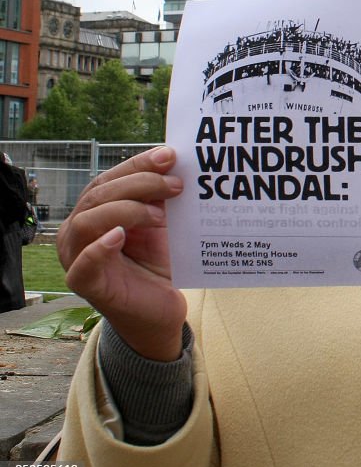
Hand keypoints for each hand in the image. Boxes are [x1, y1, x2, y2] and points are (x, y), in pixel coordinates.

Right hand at [57, 146, 185, 360]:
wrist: (160, 311)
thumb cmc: (157, 265)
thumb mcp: (162, 226)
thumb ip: (161, 199)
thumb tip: (178, 165)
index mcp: (95, 211)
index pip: (110, 178)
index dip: (137, 164)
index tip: (169, 155)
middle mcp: (78, 230)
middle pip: (100, 194)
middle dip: (140, 183)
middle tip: (176, 184)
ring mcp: (76, 256)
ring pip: (88, 221)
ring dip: (127, 210)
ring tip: (161, 214)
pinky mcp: (84, 283)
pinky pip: (84, 263)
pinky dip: (100, 247)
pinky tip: (120, 236)